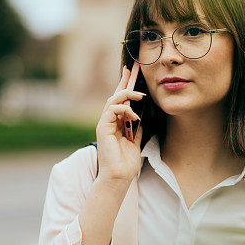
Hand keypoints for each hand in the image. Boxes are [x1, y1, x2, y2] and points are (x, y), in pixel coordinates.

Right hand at [95, 66, 145, 183]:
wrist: (118, 177)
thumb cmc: (126, 163)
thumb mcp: (135, 142)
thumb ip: (136, 129)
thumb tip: (141, 118)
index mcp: (116, 123)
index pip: (121, 100)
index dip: (126, 85)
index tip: (133, 73)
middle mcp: (108, 121)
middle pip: (115, 95)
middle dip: (125, 80)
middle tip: (133, 68)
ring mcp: (104, 123)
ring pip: (112, 100)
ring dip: (127, 94)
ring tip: (140, 95)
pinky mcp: (102, 127)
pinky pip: (111, 110)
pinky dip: (124, 109)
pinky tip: (134, 115)